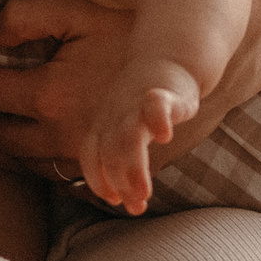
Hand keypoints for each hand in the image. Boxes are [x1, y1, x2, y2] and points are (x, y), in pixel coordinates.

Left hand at [0, 0, 222, 176]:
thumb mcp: (78, 7)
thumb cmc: (137, 24)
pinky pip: (66, 174)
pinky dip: (44, 164)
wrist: (205, 56)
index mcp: (50, 92)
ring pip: (31, 161)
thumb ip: (25, 17)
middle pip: (2, 137)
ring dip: (6, 146)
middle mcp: (65, 132)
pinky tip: (36, 148)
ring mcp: (92, 154)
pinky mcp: (115, 164)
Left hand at [75, 61, 200, 212]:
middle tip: (133, 207)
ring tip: (143, 192)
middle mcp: (115, 115)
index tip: (113, 200)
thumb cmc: (141, 97)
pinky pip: (155, 104)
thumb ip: (119, 157)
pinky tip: (163, 135)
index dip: (98, 179)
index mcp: (103, 124)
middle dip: (119, 181)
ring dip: (133, 164)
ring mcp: (136, 103)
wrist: (168, 53)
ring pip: (129, 135)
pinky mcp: (162, 91)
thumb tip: (122, 199)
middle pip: (109, 152)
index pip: (92, 155)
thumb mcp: (123, 123)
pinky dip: (157, 117)